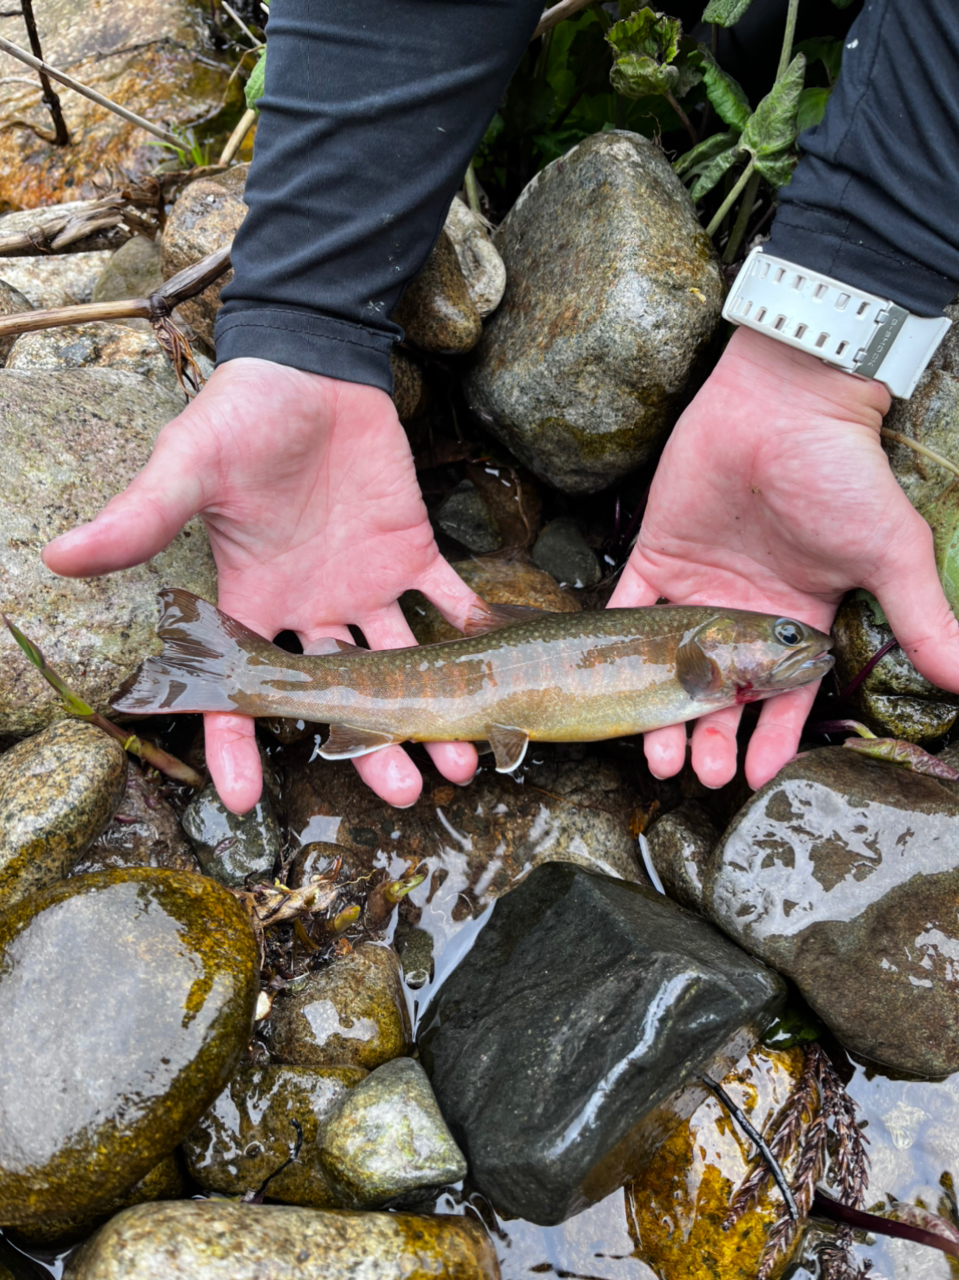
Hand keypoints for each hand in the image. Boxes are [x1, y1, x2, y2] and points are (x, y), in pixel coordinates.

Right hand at [43, 358, 480, 811]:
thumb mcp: (189, 466)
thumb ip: (142, 518)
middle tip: (403, 792)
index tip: (242, 801)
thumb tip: (60, 556)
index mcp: (252, 601)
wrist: (311, 364)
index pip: (240, 691)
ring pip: (398, 665)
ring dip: (432, 708)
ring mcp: (363, 585)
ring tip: (465, 759)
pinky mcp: (411, 552)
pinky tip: (496, 666)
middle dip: (369, 745)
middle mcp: (309, 609)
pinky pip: (447, 599)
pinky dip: (472, 627)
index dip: (237, 746)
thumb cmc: (243, 415)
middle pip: (339, 696)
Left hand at [609, 326, 958, 789]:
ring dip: (664, 712)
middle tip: (701, 773)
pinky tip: (611, 689)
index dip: (770, 742)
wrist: (785, 402)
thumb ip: (920, 620)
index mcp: (797, 623)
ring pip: (672, 667)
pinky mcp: (657, 557)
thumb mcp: (890, 553)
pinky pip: (629, 610)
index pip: (783, 700)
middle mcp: (744, 615)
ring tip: (659, 755)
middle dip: (712, 739)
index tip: (755, 779)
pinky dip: (617, 646)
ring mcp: (698, 588)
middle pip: (722, 695)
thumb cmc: (843, 475)